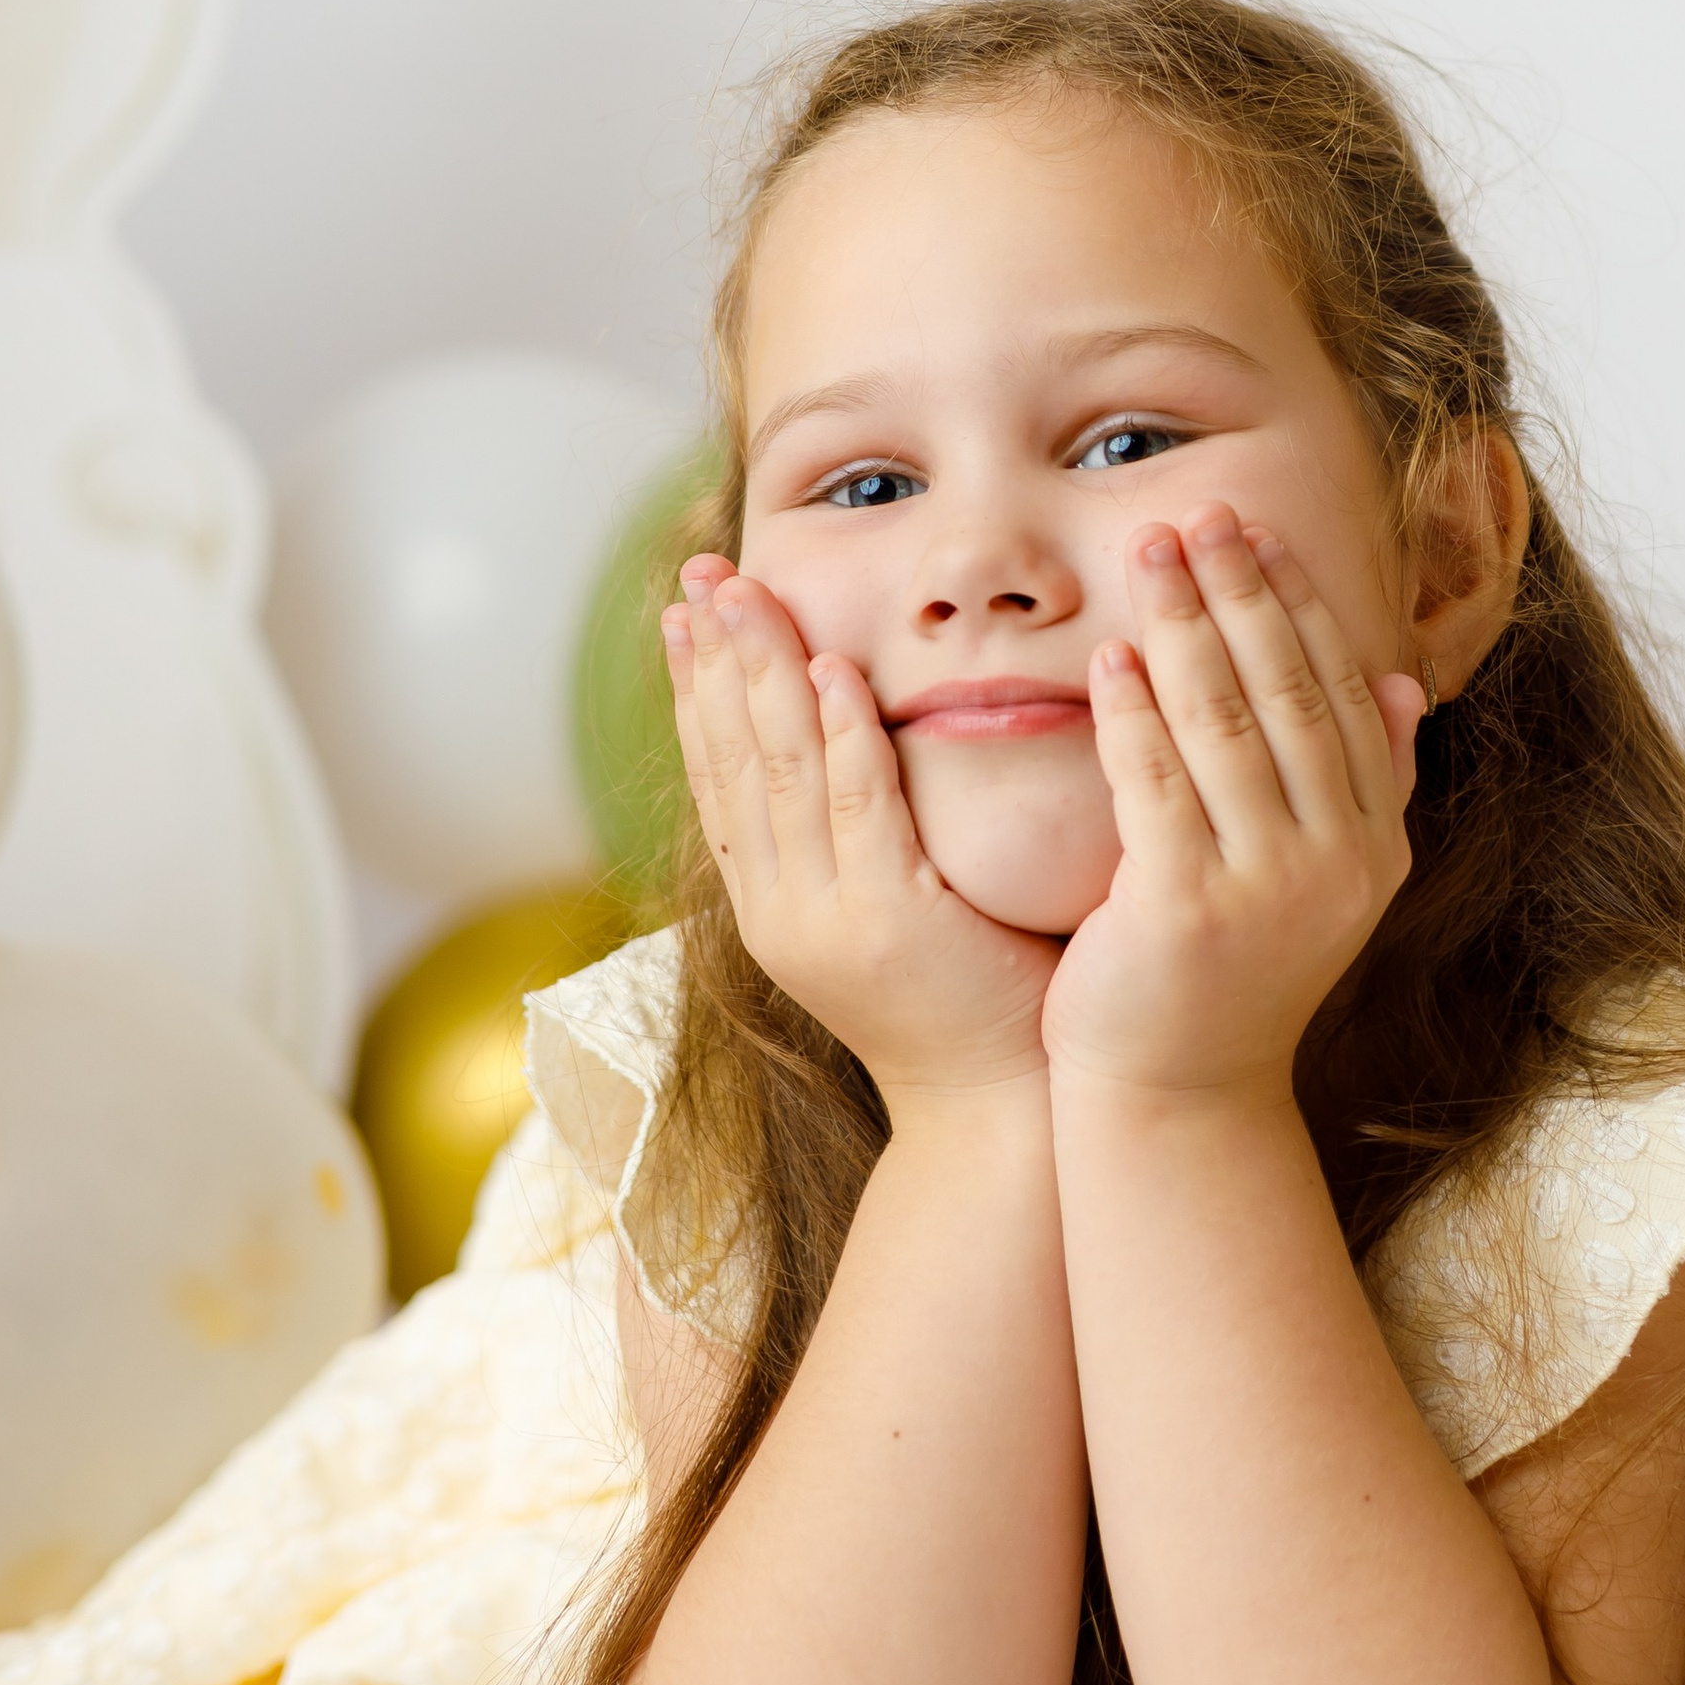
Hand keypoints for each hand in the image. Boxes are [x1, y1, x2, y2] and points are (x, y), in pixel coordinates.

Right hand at [667, 563, 1060, 1104]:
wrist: (1001, 1110)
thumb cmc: (968, 999)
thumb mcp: (889, 907)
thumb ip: (863, 831)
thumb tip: (855, 730)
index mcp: (774, 904)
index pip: (719, 775)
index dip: (697, 688)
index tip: (682, 611)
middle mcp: (781, 908)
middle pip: (732, 759)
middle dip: (713, 658)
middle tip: (698, 573)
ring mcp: (827, 918)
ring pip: (781, 771)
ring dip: (760, 674)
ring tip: (745, 595)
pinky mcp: (890, 922)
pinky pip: (859, 807)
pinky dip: (842, 735)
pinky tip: (828, 671)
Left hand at [1039, 507, 1424, 1106]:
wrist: (1179, 1102)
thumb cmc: (1231, 977)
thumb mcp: (1319, 881)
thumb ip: (1365, 784)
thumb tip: (1405, 686)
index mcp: (1373, 844)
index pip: (1340, 693)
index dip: (1298, 604)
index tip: (1256, 532)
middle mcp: (1337, 862)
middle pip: (1286, 691)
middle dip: (1238, 590)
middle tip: (1196, 513)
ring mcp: (1268, 888)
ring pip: (1223, 722)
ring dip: (1183, 625)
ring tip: (1147, 554)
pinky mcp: (1187, 910)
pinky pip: (1157, 783)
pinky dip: (1134, 712)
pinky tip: (1111, 657)